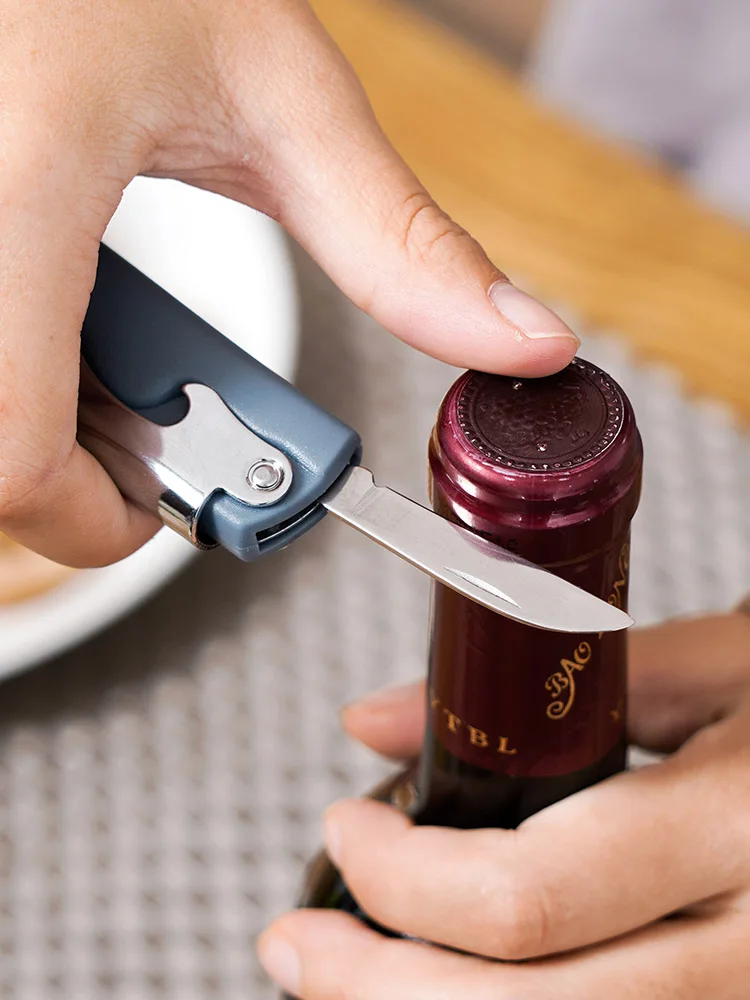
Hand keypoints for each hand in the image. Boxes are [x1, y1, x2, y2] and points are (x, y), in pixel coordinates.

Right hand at [0, 0, 577, 567]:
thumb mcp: (285, 99)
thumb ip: (400, 246)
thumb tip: (518, 342)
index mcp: (23, 190)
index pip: (16, 456)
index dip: (93, 524)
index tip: (162, 512)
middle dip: (77, 467)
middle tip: (153, 413)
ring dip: (46, 414)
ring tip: (114, 346)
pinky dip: (22, 365)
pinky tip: (62, 306)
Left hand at [259, 611, 749, 997]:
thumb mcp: (719, 665)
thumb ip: (539, 681)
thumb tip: (377, 720)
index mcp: (746, 829)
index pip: (528, 898)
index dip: (401, 878)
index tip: (346, 828)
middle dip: (374, 991)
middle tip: (297, 943)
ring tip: (346, 981)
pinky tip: (457, 997)